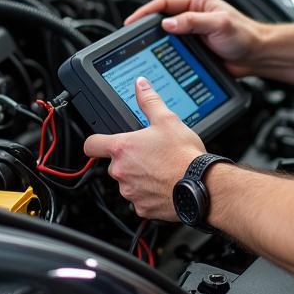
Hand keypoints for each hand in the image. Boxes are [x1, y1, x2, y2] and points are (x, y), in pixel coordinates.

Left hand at [84, 77, 204, 220]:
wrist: (202, 185)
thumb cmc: (184, 156)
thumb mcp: (167, 120)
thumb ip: (149, 101)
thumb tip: (141, 85)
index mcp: (123, 148)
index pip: (92, 144)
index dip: (96, 141)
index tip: (102, 141)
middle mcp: (121, 172)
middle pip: (114, 164)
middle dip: (128, 159)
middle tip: (149, 153)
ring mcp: (130, 192)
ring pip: (127, 182)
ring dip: (139, 177)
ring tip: (160, 169)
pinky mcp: (142, 208)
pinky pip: (140, 199)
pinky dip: (149, 194)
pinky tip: (164, 184)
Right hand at [125, 0, 262, 76]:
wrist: (257, 56)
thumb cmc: (245, 35)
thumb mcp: (219, 24)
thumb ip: (193, 22)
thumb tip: (168, 23)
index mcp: (198, 2)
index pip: (164, 3)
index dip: (146, 11)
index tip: (132, 21)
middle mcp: (193, 16)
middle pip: (162, 20)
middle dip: (147, 28)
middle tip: (133, 38)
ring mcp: (193, 34)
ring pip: (167, 37)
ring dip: (157, 44)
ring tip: (144, 51)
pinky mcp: (195, 50)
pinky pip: (175, 51)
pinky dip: (166, 56)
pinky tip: (161, 62)